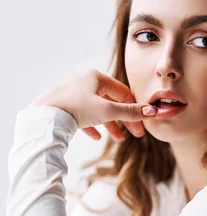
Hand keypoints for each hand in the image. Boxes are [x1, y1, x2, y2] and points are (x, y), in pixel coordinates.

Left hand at [28, 69, 156, 138]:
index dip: (135, 109)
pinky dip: (92, 126)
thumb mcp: (108, 111)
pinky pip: (83, 116)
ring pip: (98, 110)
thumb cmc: (76, 108)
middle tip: (134, 134)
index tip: (141, 125)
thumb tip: (152, 111)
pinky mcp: (65, 106)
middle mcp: (85, 82)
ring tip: (117, 138)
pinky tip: (96, 137)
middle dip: (123, 119)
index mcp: (96, 77)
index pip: (123, 92)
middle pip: (112, 102)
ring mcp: (74, 94)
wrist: (45, 117)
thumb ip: (130, 112)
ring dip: (110, 124)